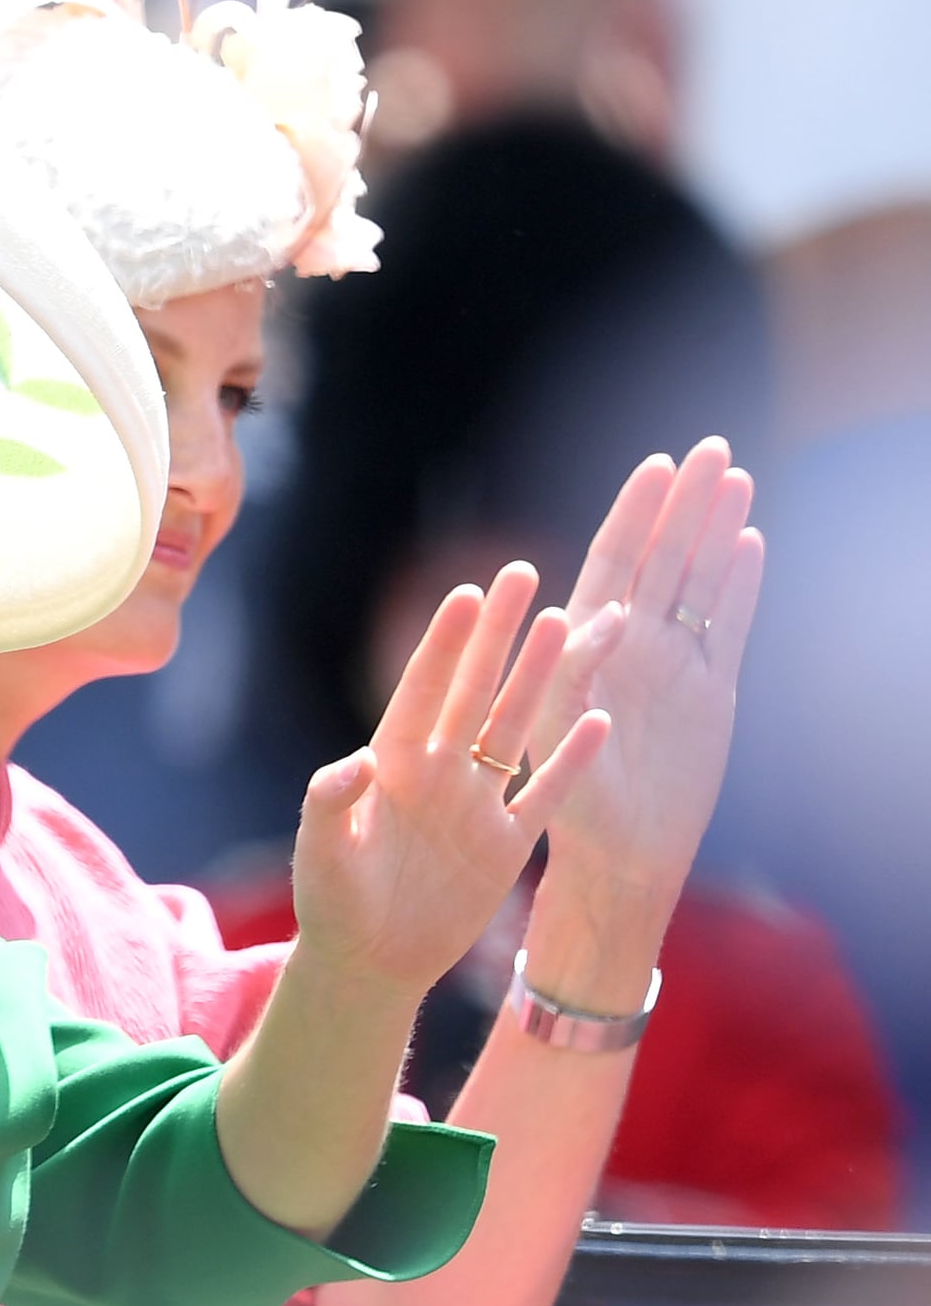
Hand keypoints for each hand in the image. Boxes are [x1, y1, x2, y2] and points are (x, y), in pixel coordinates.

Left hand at [292, 563, 612, 997]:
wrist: (369, 961)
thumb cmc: (331, 902)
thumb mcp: (321, 852)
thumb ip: (330, 803)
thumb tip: (356, 763)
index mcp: (388, 761)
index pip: (420, 690)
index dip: (443, 645)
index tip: (466, 595)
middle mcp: (436, 770)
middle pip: (473, 690)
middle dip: (496, 635)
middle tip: (521, 574)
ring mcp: (475, 803)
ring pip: (514, 727)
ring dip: (539, 678)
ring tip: (567, 622)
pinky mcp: (506, 844)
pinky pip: (546, 794)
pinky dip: (573, 761)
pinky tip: (600, 719)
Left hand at [532, 437, 765, 906]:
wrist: (618, 856)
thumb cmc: (569, 801)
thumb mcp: (556, 731)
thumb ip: (571, 671)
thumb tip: (604, 615)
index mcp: (584, 645)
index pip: (611, 563)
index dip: (634, 514)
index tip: (656, 466)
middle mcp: (630, 645)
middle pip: (662, 558)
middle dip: (683, 504)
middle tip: (710, 449)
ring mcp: (673, 665)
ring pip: (700, 583)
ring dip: (716, 531)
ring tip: (737, 477)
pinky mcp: (711, 693)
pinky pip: (729, 628)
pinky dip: (741, 587)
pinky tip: (750, 542)